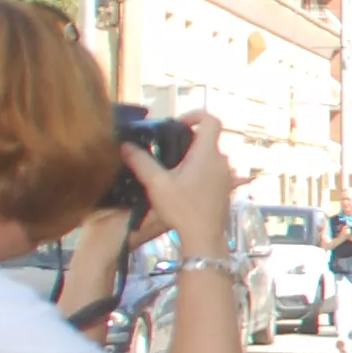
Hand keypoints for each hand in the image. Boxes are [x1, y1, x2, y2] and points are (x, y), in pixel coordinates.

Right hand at [125, 112, 233, 253]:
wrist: (205, 237)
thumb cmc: (182, 208)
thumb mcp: (156, 184)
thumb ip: (140, 162)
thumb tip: (124, 145)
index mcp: (207, 153)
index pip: (211, 120)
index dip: (195, 115)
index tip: (177, 123)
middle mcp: (222, 160)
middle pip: (208, 139)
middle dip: (188, 139)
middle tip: (166, 149)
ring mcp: (226, 175)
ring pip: (211, 156)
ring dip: (193, 157)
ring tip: (172, 168)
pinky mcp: (226, 188)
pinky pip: (214, 171)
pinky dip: (200, 170)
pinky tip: (184, 183)